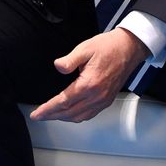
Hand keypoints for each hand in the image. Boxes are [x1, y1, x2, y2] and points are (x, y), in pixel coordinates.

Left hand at [29, 28, 150, 122]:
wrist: (128, 49)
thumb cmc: (108, 47)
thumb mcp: (85, 48)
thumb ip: (69, 60)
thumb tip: (58, 66)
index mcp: (89, 84)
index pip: (63, 101)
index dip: (48, 109)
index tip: (37, 114)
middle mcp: (97, 96)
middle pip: (70, 112)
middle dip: (52, 116)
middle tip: (38, 116)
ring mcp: (103, 100)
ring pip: (80, 116)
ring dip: (63, 118)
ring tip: (50, 115)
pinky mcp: (107, 100)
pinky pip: (90, 114)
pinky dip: (77, 117)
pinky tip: (69, 113)